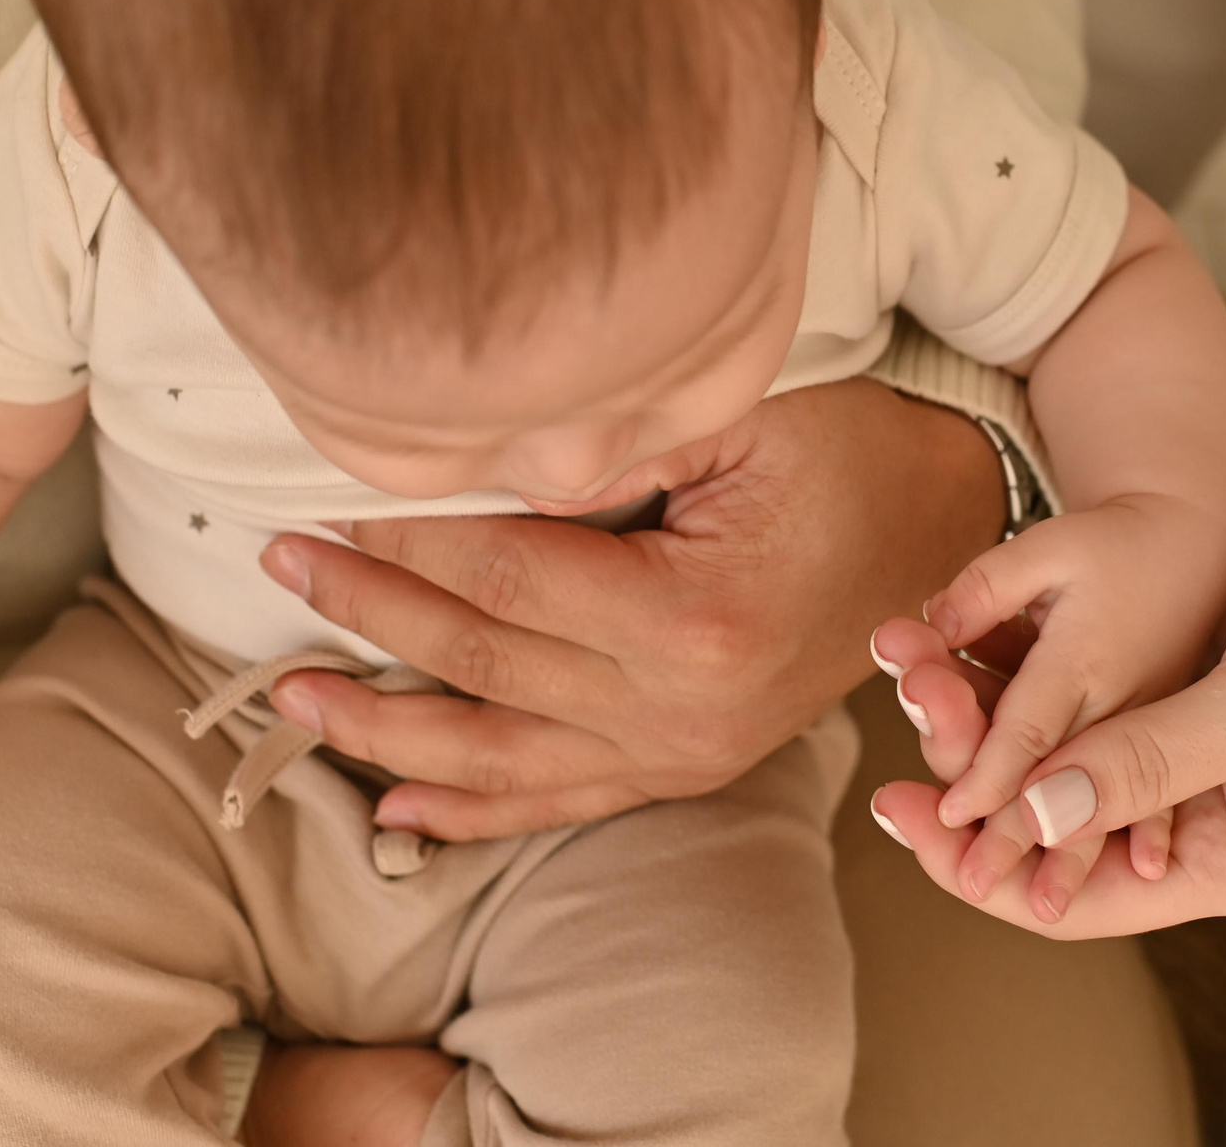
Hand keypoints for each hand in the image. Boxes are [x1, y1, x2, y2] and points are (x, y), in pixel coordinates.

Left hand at [260, 378, 1004, 839]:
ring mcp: (686, 750)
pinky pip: (560, 801)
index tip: (322, 496)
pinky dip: (473, 809)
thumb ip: (613, 443)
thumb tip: (475, 451)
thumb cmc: (851, 453)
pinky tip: (402, 807)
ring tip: (295, 697)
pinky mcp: (689, 765)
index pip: (503, 578)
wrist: (947, 530)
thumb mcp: (746, 415)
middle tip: (279, 563)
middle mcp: (682, 709)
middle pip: (484, 663)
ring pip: (500, 759)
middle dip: (369, 612)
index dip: (402, 536)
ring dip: (387, 729)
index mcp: (693, 619)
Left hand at [867, 431, 1225, 934]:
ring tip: (913, 673)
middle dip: (979, 789)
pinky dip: (1027, 668)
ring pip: (1064, 750)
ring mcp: (1194, 732)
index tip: (909, 824)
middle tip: (897, 745)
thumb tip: (1029, 818)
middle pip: (1063, 826)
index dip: (990, 873)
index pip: (1087, 895)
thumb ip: (1151, 761)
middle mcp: (1211, 807)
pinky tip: (963, 641)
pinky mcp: (1185, 665)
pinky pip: (1085, 685)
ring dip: (992, 721)